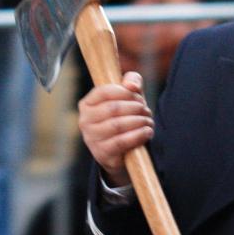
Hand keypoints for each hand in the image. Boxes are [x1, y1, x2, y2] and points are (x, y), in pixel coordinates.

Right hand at [77, 72, 153, 186]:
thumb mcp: (130, 96)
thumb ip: (132, 81)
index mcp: (87, 104)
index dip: (126, 92)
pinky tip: (147, 132)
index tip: (138, 97)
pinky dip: (138, 135)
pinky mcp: (102, 153)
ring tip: (148, 121)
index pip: (104, 91)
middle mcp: (85, 121)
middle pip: (114, 108)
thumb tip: (131, 85)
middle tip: (146, 111)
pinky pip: (121, 142)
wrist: (124, 151)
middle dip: (136, 108)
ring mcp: (91, 138)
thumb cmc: (126, 117)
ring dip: (139, 121)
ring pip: (118, 125)